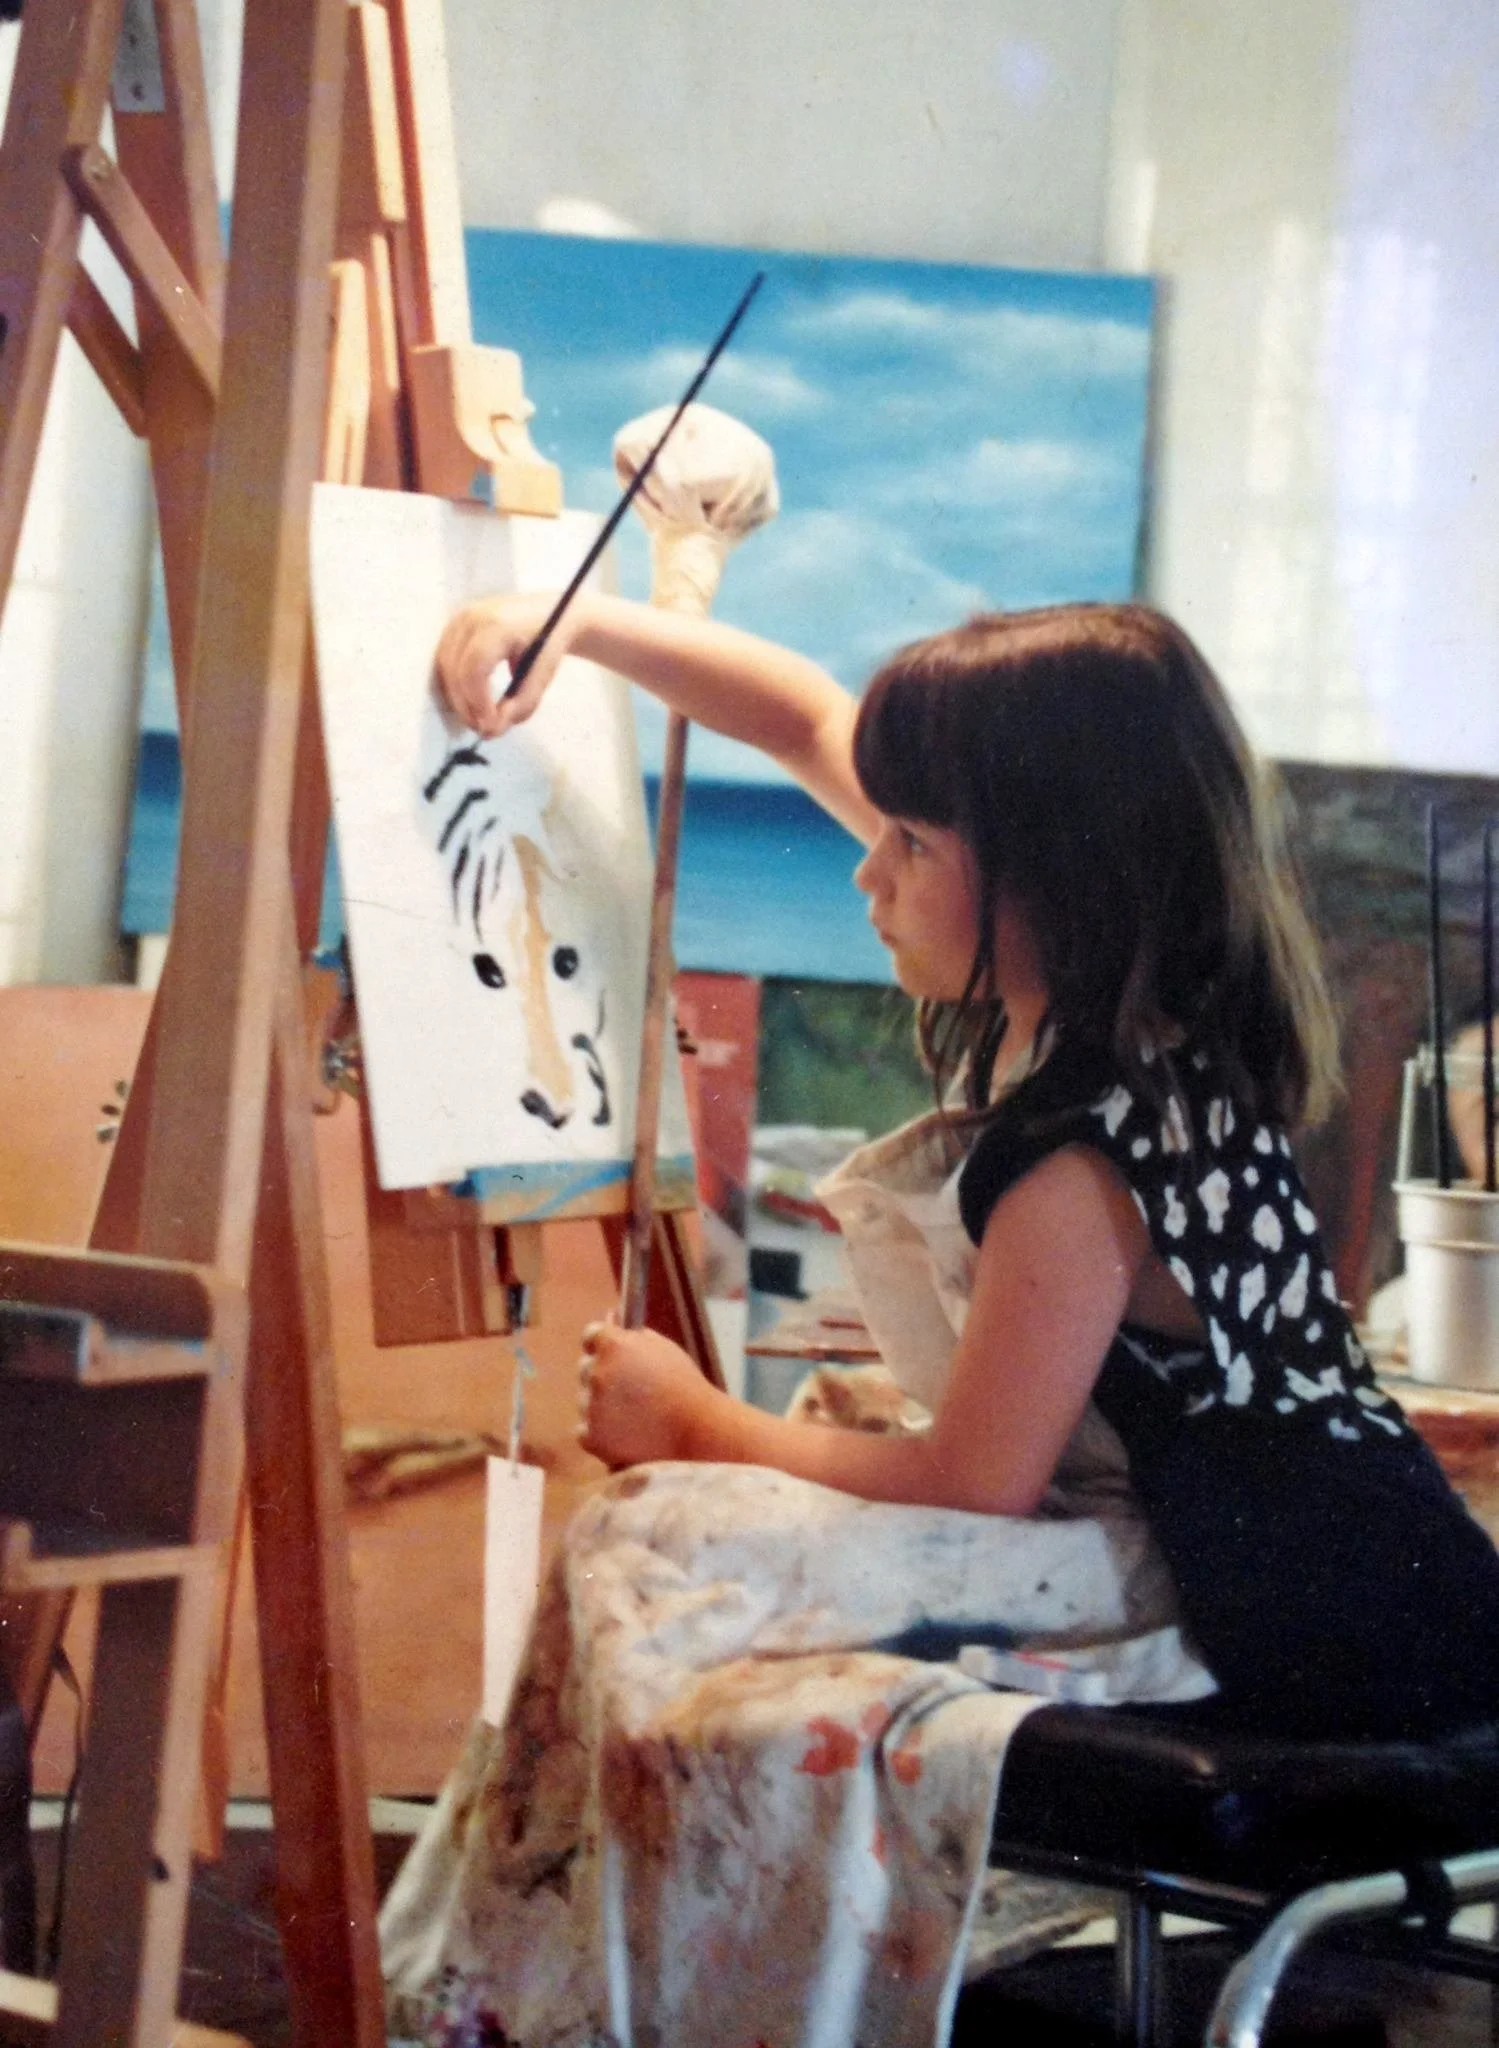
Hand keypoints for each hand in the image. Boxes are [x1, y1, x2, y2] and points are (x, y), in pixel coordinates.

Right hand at [432, 590, 576, 737]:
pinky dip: (454, 684)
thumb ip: (522, 703)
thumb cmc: (551, 641)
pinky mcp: (455, 624)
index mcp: (498, 624)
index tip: (489, 725)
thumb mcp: (543, 674)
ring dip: (457, 697)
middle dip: (465, 705)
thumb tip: (492, 730)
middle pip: (455, 669)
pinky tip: (471, 701)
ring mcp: (460, 617)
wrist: (553, 612)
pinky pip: (444, 659)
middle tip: (483, 729)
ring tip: (478, 718)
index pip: (474, 668)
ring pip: (444, 666)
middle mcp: (472, 616)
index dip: (477, 701)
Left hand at [577, 1318, 712, 1468]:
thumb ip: (632, 1334)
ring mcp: (591, 1406)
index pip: (590, 1336)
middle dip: (603, 1374)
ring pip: (586, 1400)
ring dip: (602, 1405)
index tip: (608, 1352)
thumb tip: (611, 1317)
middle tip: (631, 1389)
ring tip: (638, 1415)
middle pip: (585, 1368)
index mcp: (613, 1346)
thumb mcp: (663, 1349)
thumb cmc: (684, 1387)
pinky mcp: (591, 1437)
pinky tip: (628, 1433)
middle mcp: (597, 1373)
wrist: (697, 1431)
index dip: (600, 1344)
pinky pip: (586, 1429)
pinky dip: (601, 1432)